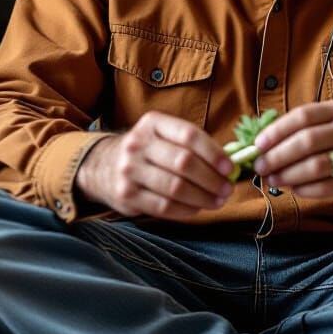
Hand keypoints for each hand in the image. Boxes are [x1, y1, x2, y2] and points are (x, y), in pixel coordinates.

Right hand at [74, 111, 233, 220]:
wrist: (101, 165)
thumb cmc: (146, 151)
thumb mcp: (162, 135)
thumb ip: (192, 145)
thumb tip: (231, 164)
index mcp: (152, 123)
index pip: (189, 135)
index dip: (214, 153)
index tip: (230, 168)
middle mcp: (138, 144)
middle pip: (184, 163)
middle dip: (212, 179)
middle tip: (227, 189)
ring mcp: (129, 170)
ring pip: (175, 188)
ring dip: (202, 197)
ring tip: (217, 201)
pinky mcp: (125, 195)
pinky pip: (163, 207)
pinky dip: (186, 210)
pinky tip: (197, 209)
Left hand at [252, 98, 332, 204]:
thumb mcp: (332, 126)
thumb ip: (301, 131)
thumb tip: (261, 146)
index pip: (303, 116)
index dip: (276, 131)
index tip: (257, 145)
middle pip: (307, 141)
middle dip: (278, 156)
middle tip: (261, 167)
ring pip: (315, 166)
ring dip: (288, 175)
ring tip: (274, 180)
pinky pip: (327, 187)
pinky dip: (305, 189)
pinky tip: (295, 189)